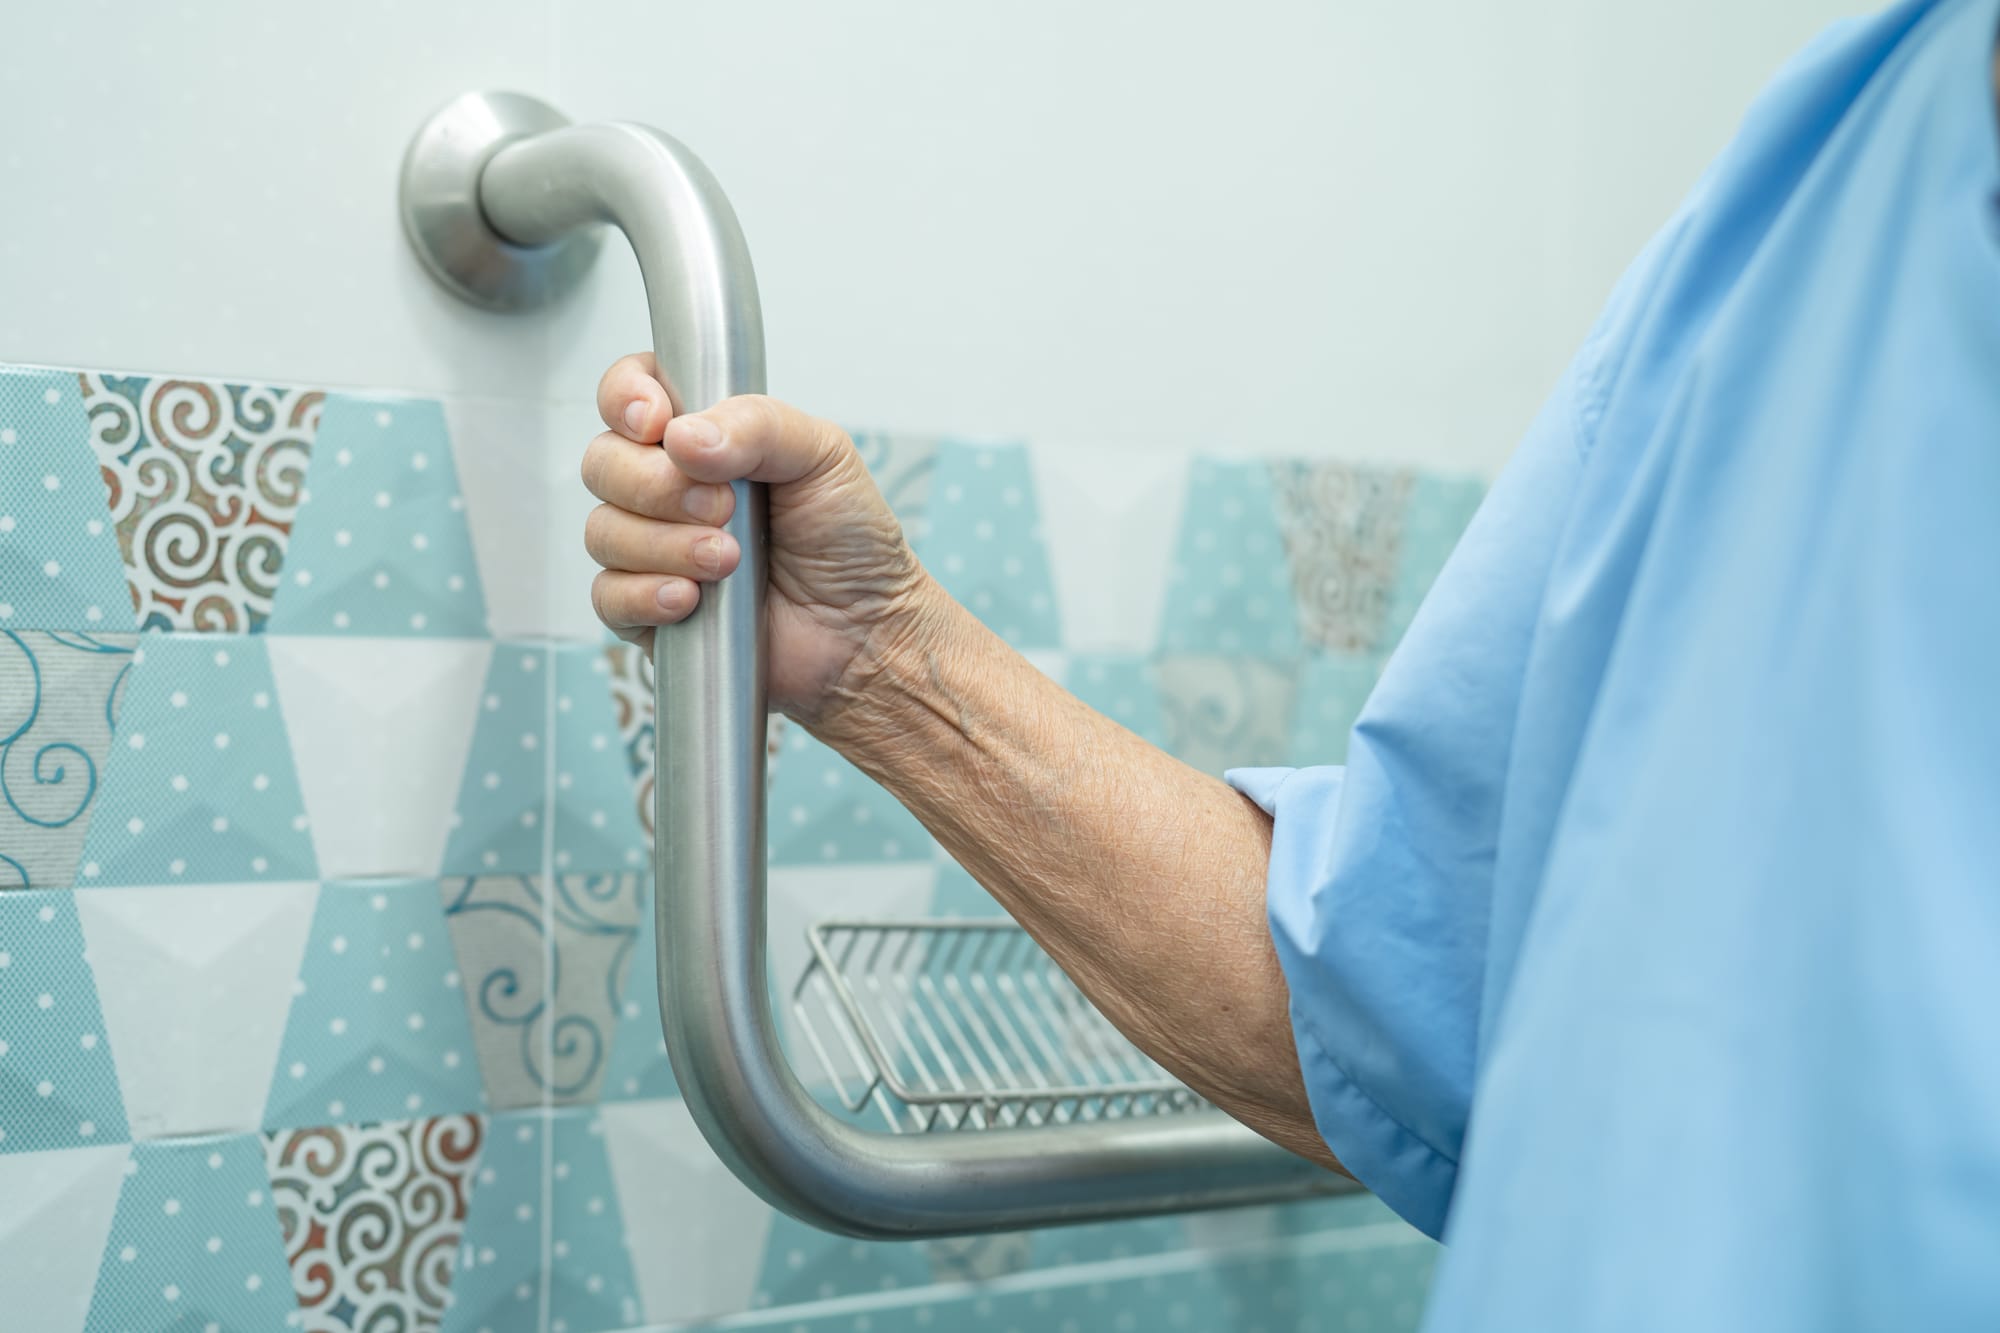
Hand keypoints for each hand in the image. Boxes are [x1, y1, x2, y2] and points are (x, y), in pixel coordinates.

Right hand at [581, 353, 935, 723]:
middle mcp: (666, 488)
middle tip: (724, 508)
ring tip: (729, 561)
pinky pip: (609, 596)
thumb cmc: (850, 539)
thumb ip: (758, 426)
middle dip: (658, 485)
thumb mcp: (824, 456)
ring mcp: (652, 550)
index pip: (628, 393)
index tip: (657, 424)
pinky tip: (692, 600)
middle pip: (603, 463)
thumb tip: (681, 436)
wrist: (865, 630)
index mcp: (703, 435)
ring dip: (665, 545)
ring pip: (603, 531)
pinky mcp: (648, 611)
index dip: (626, 398)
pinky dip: (646, 594)